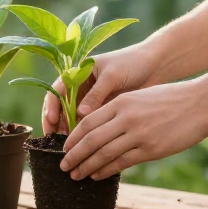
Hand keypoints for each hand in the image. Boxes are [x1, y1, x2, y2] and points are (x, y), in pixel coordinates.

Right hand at [42, 43, 161, 134]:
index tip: (52, 120)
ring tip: (69, 145)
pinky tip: (85, 145)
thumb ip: (96, 94)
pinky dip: (85, 134)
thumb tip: (80, 114)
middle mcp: (82, 88)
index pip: (57, 90)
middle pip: (61, 107)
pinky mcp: (104, 110)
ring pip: (73, 118)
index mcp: (79, 73)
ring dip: (70, 131)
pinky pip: (90, 123)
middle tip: (55, 139)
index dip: (52, 105)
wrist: (155, 65)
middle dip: (56, 123)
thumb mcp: (112, 76)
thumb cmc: (132, 63)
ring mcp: (92, 100)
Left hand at [58, 80, 207, 179]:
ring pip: (103, 154)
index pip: (87, 123)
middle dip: (74, 156)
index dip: (72, 138)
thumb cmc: (170, 99)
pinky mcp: (151, 149)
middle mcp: (125, 118)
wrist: (201, 102)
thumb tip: (99, 129)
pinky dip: (106, 170)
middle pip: (90, 140)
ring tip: (76, 175)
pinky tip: (97, 175)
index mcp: (120, 103)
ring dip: (87, 167)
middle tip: (63, 166)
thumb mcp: (138, 97)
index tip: (64, 149)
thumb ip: (118, 110)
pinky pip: (122, 162)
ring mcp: (138, 134)